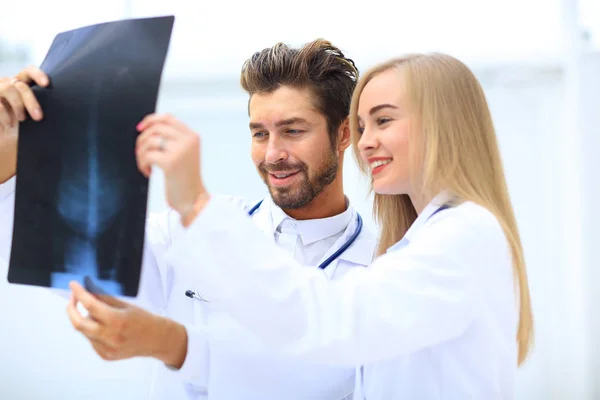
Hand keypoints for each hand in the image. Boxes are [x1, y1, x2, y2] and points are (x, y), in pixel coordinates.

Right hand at [0, 66, 48, 137]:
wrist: (3, 138)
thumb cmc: (22, 128)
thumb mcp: (33, 115)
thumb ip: (40, 106)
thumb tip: (63, 105)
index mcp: (21, 84)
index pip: (29, 71)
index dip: (37, 74)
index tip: (46, 84)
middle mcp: (8, 84)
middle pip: (21, 85)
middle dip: (31, 101)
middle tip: (39, 117)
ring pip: (9, 89)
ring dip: (18, 106)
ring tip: (22, 120)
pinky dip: (5, 115)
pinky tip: (10, 124)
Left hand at [66, 281, 187, 366]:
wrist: (156, 339)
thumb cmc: (144, 319)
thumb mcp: (126, 305)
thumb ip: (105, 299)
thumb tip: (87, 291)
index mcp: (117, 321)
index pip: (91, 306)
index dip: (79, 294)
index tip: (73, 285)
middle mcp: (110, 337)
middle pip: (79, 323)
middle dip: (71, 309)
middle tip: (73, 299)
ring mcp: (107, 349)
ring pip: (85, 332)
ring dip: (86, 320)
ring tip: (100, 314)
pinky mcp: (106, 356)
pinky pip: (91, 340)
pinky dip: (93, 331)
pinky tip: (106, 328)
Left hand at [135, 113, 209, 223]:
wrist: (192, 199)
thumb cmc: (185, 179)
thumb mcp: (184, 154)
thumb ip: (173, 139)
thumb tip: (149, 125)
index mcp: (192, 137)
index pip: (168, 118)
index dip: (151, 120)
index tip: (141, 128)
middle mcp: (188, 141)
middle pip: (156, 128)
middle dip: (142, 139)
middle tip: (141, 152)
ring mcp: (180, 151)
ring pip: (149, 141)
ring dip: (141, 153)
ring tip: (145, 164)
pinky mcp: (170, 162)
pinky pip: (147, 155)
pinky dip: (142, 164)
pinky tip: (148, 172)